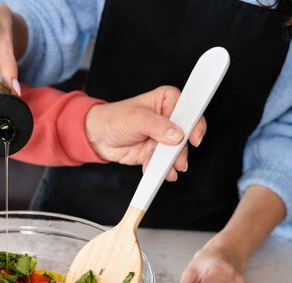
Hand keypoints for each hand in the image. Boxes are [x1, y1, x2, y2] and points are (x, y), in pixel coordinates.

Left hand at [85, 86, 206, 180]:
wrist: (97, 137)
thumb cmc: (113, 118)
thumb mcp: (136, 118)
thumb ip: (157, 126)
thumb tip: (177, 135)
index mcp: (167, 100)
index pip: (189, 110)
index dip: (194, 124)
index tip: (194, 138)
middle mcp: (168, 118)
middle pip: (185, 134)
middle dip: (182, 149)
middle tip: (179, 160)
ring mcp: (163, 136)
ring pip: (176, 151)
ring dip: (173, 162)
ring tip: (169, 170)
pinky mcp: (155, 152)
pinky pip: (163, 162)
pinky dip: (161, 169)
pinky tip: (159, 173)